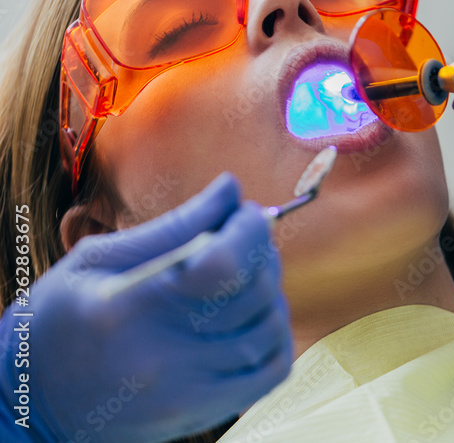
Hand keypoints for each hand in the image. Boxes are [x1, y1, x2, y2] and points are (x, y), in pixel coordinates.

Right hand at [0, 173, 291, 442]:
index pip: (222, 264)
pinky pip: (271, 371)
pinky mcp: (200, 412)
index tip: (246, 213)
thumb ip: (172, 226)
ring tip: (246, 278)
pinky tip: (254, 318)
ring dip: (270, 292)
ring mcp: (185, 390)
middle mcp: (161, 354)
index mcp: (128, 305)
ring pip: (268, 329)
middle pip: (252, 292)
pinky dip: (276, 336)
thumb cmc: (57, 321)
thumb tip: (231, 189)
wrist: (30, 407)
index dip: (249, 230)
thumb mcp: (96, 261)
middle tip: (244, 239)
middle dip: (261, 253)